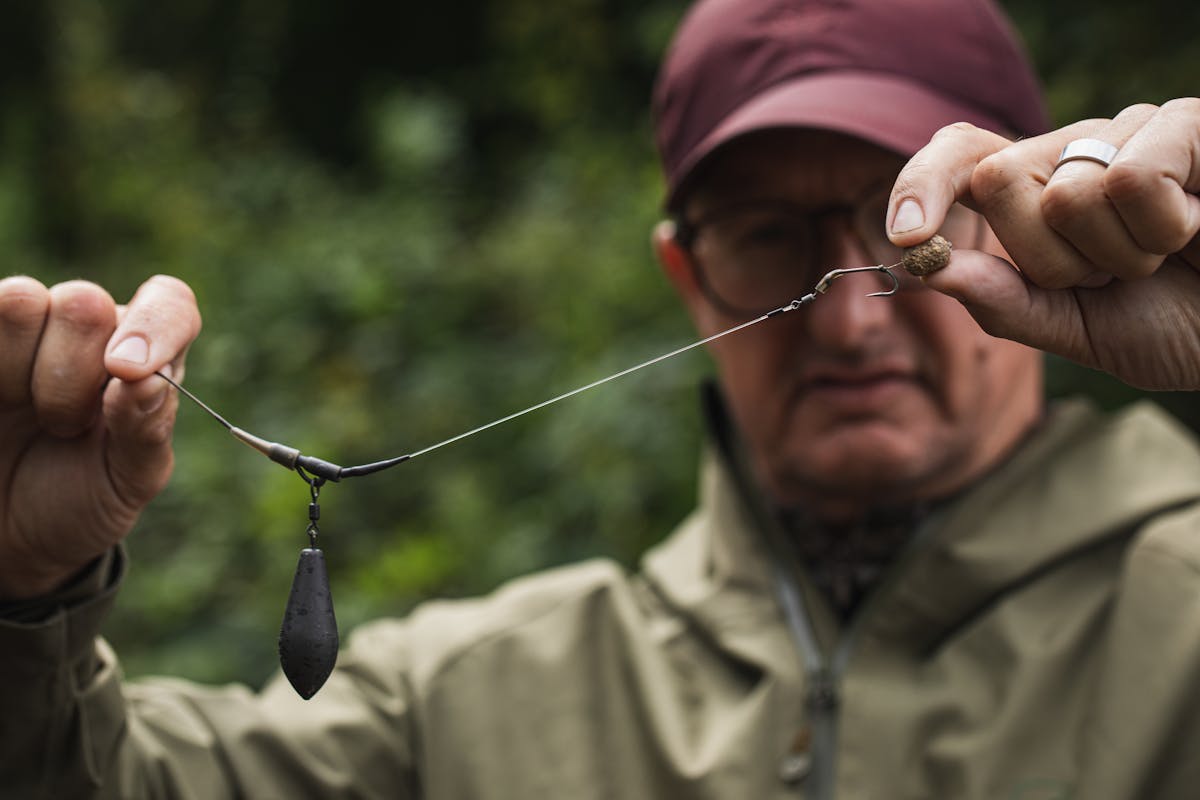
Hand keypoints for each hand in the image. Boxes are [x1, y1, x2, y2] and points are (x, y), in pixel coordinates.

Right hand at [0, 275, 200, 599]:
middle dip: (73, 374)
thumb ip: (145, 431)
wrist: (8, 533)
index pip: (169, 304)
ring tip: (25, 416)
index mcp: (146, 357)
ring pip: (22, 300)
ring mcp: (24, 331)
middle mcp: (88, 332)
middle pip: (86, 302)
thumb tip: (148, 382)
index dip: (154, 324)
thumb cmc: (81, 498)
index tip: (127, 371)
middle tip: (66, 427)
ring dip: (20, 369)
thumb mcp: (126, 480)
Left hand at [888, 100, 1199, 390]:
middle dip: (1046, 258)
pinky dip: (1161, 227)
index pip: (958, 156)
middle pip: (995, 181)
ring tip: (1160, 256)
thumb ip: (1003, 302)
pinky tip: (1194, 226)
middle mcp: (1072, 151)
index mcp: (1034, 194)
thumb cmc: (1170, 322)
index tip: (905, 237)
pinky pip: (1131, 177)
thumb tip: (927, 270)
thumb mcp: (1073, 329)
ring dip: (1115, 253)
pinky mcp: (1187, 125)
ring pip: (1065, 192)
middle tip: (1106, 275)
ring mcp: (1129, 131)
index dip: (921, 185)